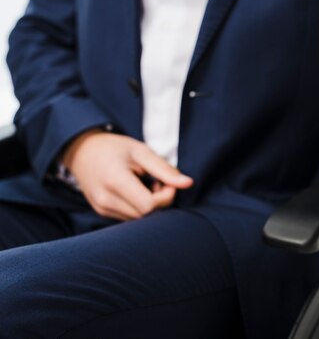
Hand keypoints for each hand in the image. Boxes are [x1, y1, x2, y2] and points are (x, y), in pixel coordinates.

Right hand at [61, 130, 193, 220]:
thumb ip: (165, 169)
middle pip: (146, 215)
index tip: (168, 181)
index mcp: (115, 181)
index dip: (166, 196)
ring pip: (139, 219)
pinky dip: (139, 208)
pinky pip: (129, 218)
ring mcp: (102, 209)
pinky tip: (136, 192)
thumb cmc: (114, 148)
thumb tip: (188, 183)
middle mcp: (105, 200)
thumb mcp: (141, 151)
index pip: (149, 206)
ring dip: (150, 206)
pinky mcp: (102, 213)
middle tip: (158, 182)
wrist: (82, 151)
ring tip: (146, 185)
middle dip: (160, 201)